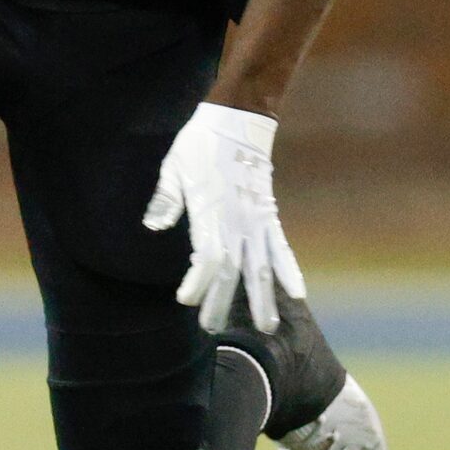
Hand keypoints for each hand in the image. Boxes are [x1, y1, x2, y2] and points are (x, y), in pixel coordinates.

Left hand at [142, 101, 305, 334]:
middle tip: (212, 329)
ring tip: (268, 327)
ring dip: (263, 298)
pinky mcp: (268, 215)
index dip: (198, 282)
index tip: (186, 301)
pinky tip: (297, 293)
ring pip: (261, 267)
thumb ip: (166, 199)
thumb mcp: (174, 166)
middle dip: (222, 301)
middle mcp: (236, 222)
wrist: (238, 120)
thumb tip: (152, 227)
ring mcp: (256, 221)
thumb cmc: (199, 143)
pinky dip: (290, 270)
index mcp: (211, 212)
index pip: (207, 258)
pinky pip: (281, 248)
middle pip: (232, 271)